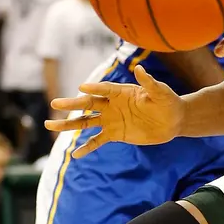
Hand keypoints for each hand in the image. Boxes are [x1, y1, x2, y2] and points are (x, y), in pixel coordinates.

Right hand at [45, 65, 183, 157]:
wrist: (173, 121)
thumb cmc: (168, 102)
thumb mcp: (161, 92)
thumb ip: (149, 82)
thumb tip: (140, 69)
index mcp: (121, 92)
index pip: (105, 89)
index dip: (95, 88)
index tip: (82, 88)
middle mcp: (112, 105)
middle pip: (88, 104)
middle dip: (71, 104)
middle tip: (54, 104)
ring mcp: (111, 120)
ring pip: (86, 122)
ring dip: (69, 125)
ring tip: (50, 126)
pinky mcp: (115, 134)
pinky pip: (97, 141)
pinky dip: (87, 147)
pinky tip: (74, 154)